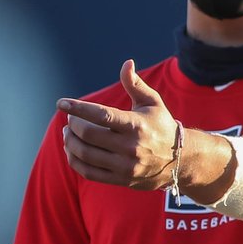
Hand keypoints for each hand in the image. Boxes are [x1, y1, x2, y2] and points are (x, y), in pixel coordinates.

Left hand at [60, 60, 178, 189]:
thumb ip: (135, 84)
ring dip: (70, 143)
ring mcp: (126, 165)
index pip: (101, 115)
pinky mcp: (122, 179)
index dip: (78, 108)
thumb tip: (127, 63)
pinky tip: (72, 151)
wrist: (180, 160)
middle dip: (73, 125)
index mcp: (136, 125)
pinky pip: (89, 172)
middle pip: (89, 135)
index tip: (61, 104)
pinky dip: (75, 161)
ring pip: (86, 155)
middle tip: (70, 120)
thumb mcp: (152, 103)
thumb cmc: (161, 126)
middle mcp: (131, 147)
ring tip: (68, 134)